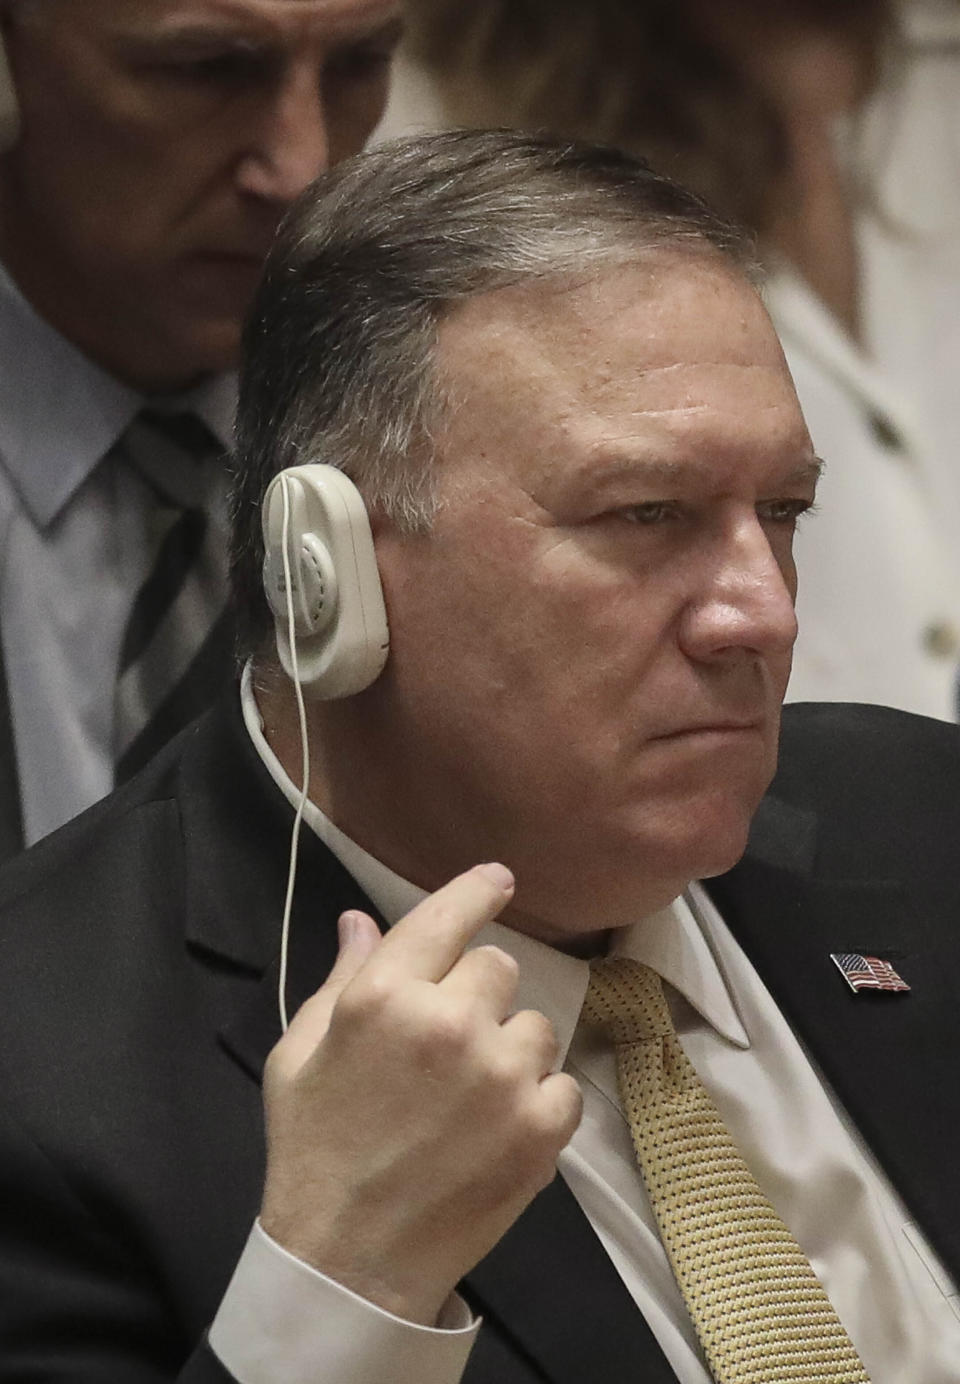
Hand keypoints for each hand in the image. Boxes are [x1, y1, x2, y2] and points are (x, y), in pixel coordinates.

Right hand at [260, 863, 582, 1325]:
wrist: (350, 1263)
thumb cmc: (313, 1152)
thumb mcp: (298, 1057)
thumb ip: (339, 979)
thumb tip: (360, 919)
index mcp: (384, 997)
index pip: (447, 916)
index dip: (477, 890)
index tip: (499, 879)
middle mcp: (449, 1022)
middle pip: (499, 966)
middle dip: (476, 995)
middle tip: (448, 1044)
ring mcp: (501, 1075)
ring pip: (534, 1024)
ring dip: (509, 1049)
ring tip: (471, 1097)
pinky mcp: (541, 1127)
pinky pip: (562, 1083)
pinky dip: (538, 1103)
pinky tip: (497, 1131)